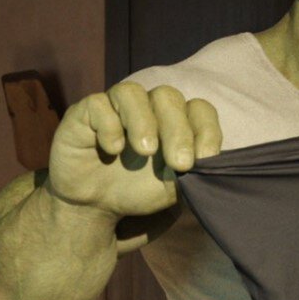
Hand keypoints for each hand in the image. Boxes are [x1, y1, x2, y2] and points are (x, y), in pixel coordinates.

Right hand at [46, 82, 221, 216]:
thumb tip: (212, 163)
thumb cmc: (136, 191)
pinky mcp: (86, 112)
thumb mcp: (172, 188)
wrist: (93, 207)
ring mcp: (116, 106)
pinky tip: (112, 150)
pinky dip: (109, 126)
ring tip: (146, 151)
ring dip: (143, 121)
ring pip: (132, 92)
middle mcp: (148, 107)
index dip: (207, 129)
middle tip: (179, 164)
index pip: (199, 109)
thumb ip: (193, 173)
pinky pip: (98, 104)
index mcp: (175, 121)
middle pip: (168, 97)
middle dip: (178, 131)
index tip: (206, 158)